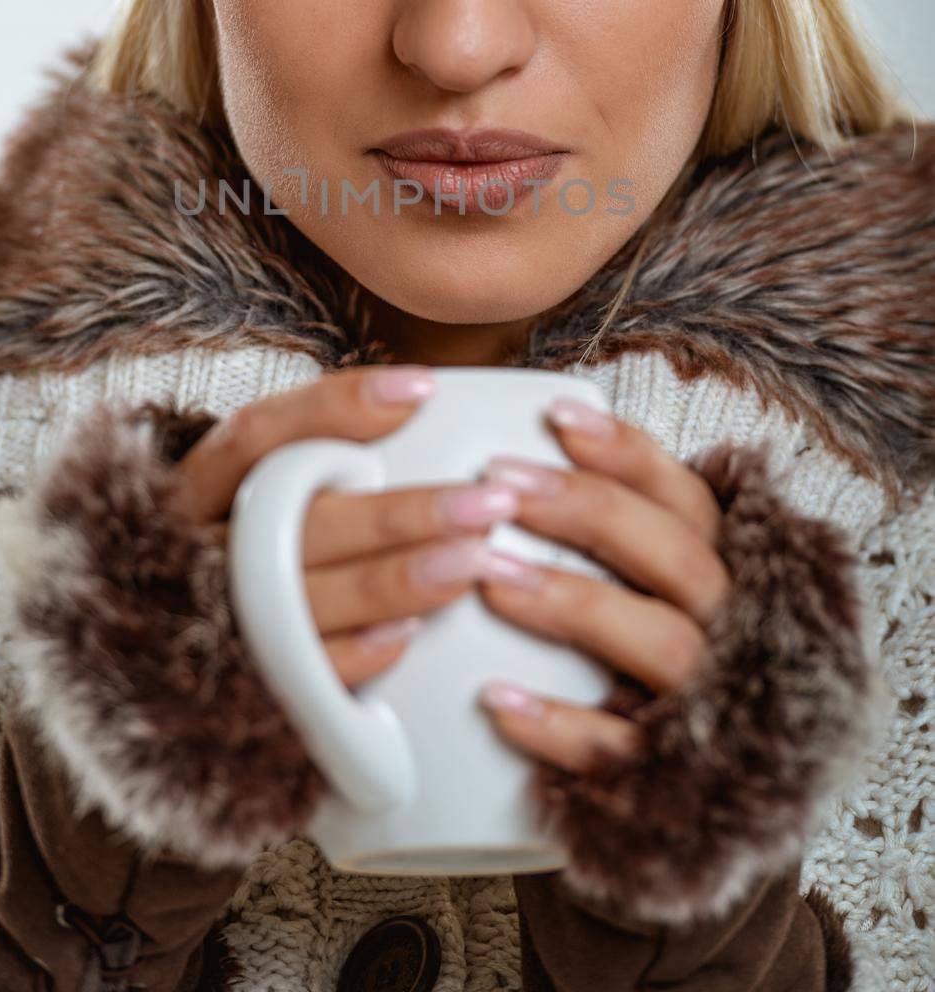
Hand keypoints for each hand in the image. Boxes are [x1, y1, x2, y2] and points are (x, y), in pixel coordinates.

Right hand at [169, 364, 539, 691]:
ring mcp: (216, 618)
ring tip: (476, 562)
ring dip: (395, 581)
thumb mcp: (267, 487)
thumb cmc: (256, 543)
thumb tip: (423, 399)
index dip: (336, 407)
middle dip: (397, 514)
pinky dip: (355, 655)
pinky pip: (298, 675)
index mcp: (202, 486)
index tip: (423, 388)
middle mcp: (202, 547)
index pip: (258, 433)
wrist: (180, 647)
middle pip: (294, 522)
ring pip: (304, 598)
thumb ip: (323, 448)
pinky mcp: (242, 686)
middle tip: (487, 503)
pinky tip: (411, 636)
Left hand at [474, 396, 732, 773]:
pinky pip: (623, 748)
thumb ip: (618, 530)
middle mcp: (733, 628)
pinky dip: (560, 724)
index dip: (627, 453)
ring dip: (574, 601)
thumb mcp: (659, 587)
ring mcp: (712, 702)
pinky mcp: (679, 778)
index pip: (687, 498)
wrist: (727, 805)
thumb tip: (523, 461)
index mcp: (727, 569)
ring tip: (490, 577)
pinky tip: (496, 700)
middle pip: (678, 555)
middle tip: (500, 484)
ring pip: (660, 641)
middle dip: (588, 510)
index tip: (556, 418)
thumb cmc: (665, 663)